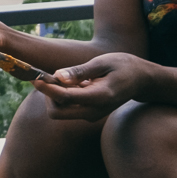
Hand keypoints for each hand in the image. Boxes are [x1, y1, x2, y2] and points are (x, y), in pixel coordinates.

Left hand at [33, 52, 158, 119]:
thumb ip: (80, 71)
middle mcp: (93, 112)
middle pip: (56, 112)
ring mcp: (90, 115)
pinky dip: (63, 95)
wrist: (141, 81)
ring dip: (55, 94)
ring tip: (68, 75)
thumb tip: (57, 76)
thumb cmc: (123, 66)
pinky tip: (75, 81)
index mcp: (99, 97)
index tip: (35, 78)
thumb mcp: (102, 63)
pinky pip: (67, 107)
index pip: (64, 99)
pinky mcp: (88, 114)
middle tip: (50, 75)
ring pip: (60, 110)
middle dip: (48, 95)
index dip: (47, 89)